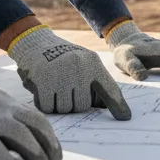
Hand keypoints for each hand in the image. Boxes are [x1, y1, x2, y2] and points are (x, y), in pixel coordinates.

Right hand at [0, 73, 61, 159]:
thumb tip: (1, 151)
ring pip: (26, 140)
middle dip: (49, 150)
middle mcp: (2, 108)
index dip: (49, 137)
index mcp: (3, 101)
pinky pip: (3, 156)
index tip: (52, 152)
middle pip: (37, 128)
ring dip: (38, 159)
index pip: (36, 118)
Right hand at [7, 27, 131, 119]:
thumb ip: (95, 83)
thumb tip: (104, 108)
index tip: (125, 118)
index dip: (117, 104)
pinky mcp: (44, 81)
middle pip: (83, 106)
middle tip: (65, 89)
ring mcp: (61, 74)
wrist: (34, 42)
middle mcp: (79, 68)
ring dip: (59, 104)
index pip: (109, 88)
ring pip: (66, 108)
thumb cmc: (62, 59)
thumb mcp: (83, 64)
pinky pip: (49, 108)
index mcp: (92, 64)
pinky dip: (45, 103)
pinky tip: (43, 90)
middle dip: (74, 103)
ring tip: (54, 87)